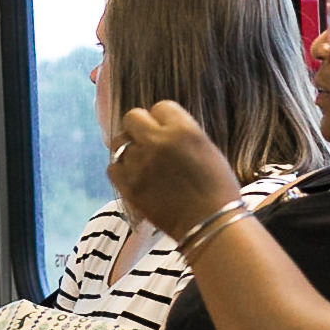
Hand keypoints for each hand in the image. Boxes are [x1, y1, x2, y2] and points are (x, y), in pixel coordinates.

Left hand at [107, 102, 244, 242]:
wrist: (212, 223)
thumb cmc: (217, 189)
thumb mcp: (206, 150)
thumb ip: (180, 135)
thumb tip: (158, 128)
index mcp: (184, 129)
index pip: (160, 107)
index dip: (163, 119)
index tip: (166, 132)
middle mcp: (159, 141)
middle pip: (132, 117)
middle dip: (139, 128)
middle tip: (147, 143)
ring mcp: (141, 163)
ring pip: (119, 142)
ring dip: (128, 149)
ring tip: (142, 163)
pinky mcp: (129, 185)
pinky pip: (112, 167)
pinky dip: (120, 171)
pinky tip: (134, 177)